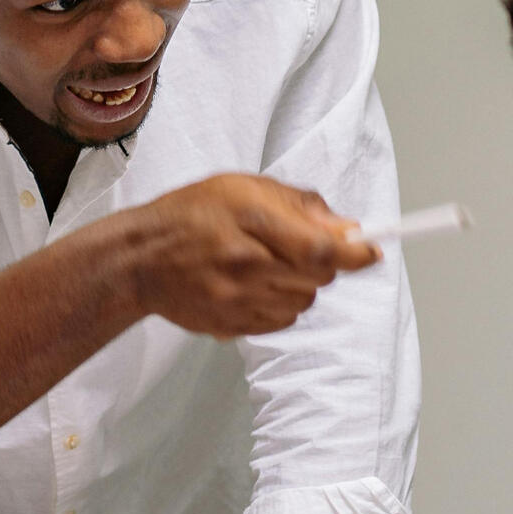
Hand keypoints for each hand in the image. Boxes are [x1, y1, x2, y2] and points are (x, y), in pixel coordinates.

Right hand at [122, 174, 377, 337]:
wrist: (139, 259)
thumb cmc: (192, 214)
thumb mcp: (243, 187)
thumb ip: (299, 206)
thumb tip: (348, 228)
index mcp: (249, 218)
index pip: (320, 248)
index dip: (355, 253)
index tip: (372, 252)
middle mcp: (244, 263)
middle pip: (318, 277)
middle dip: (323, 263)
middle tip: (299, 248)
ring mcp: (236, 299)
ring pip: (303, 301)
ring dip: (300, 284)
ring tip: (268, 265)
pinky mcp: (231, 325)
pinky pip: (281, 321)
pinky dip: (280, 304)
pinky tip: (255, 285)